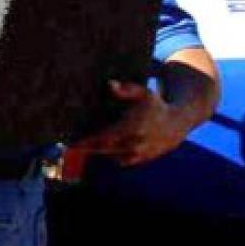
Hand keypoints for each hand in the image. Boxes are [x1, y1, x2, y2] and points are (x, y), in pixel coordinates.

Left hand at [71, 79, 201, 166]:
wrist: (175, 125)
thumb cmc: (154, 105)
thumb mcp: (143, 93)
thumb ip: (127, 89)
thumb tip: (110, 84)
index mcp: (132, 129)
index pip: (104, 138)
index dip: (87, 141)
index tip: (72, 140)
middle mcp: (134, 145)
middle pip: (103, 150)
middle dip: (86, 148)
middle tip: (69, 144)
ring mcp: (137, 155)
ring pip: (110, 157)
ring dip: (96, 152)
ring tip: (80, 146)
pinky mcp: (139, 161)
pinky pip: (118, 161)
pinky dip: (108, 156)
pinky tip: (97, 148)